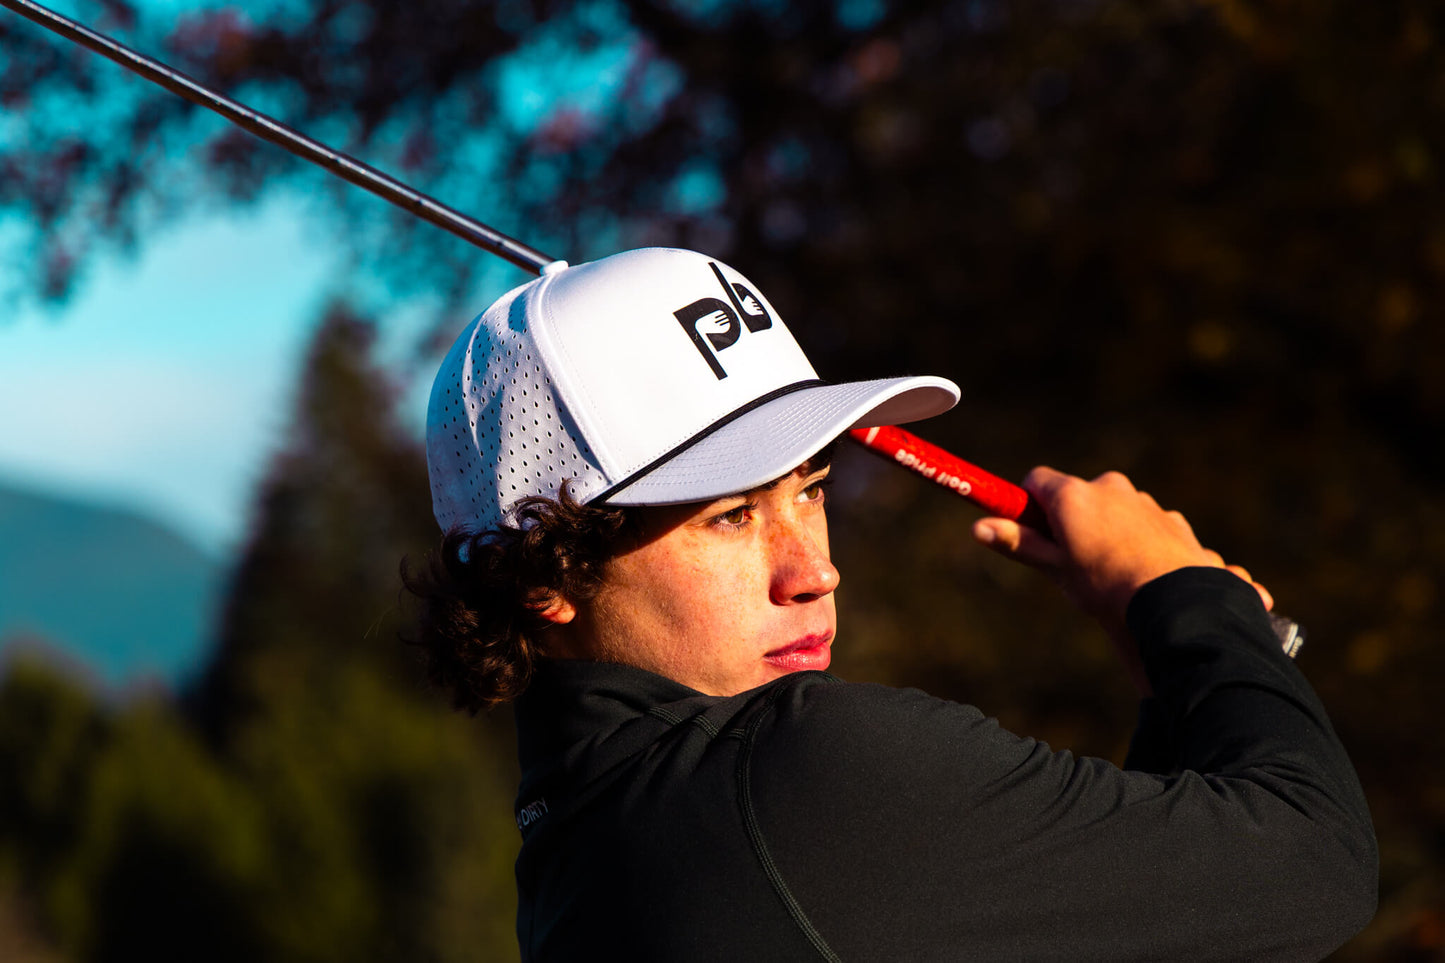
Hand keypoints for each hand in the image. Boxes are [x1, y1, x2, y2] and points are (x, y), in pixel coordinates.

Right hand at [971, 467, 1273, 694]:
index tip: (1027, 529)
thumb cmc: (1107, 586)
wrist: (1176, 603)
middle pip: (1079, 496)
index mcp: (1074, 495)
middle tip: (1070, 561)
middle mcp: (1110, 488)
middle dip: (1072, 523)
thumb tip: (978, 528)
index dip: (1027, 504)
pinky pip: (1147, 528)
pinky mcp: (1172, 521)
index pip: (1036, 481)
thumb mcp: (1055, 568)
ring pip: (1116, 513)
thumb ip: (1019, 543)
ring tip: (1112, 578)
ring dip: (1109, 535)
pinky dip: (1141, 546)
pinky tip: (1143, 578)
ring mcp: (1145, 503)